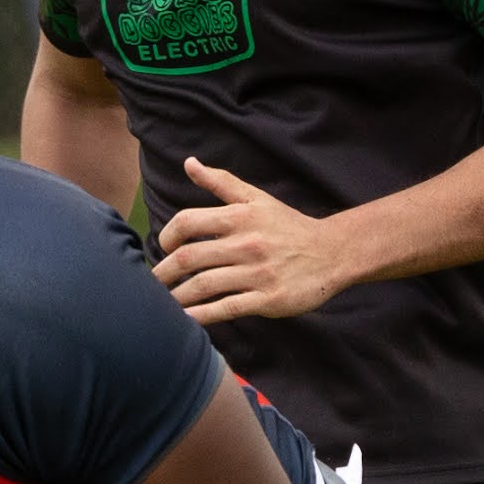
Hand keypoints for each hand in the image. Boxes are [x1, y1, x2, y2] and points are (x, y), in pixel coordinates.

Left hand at [152, 161, 356, 324]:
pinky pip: (226, 308)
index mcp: (240, 217)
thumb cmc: (289, 226)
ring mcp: (257, 273)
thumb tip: (189, 163)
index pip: (187, 222)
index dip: (167, 235)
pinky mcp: (267, 299)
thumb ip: (221, 182)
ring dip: (177, 297)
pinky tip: (186, 320)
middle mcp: (246, 243)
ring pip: (203, 285)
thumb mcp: (257, 199)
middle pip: (189, 258)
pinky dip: (201, 316)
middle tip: (152, 282)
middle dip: (163, 272)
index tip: (164, 248)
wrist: (332, 253)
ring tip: (162, 304)